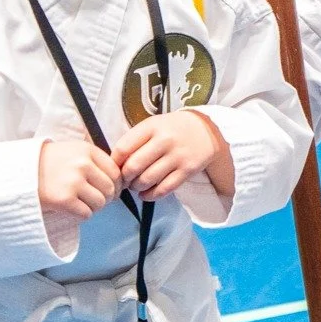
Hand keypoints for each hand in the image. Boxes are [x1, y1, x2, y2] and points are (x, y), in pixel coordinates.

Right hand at [38, 139, 119, 220]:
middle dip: (105, 198)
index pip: (115, 172)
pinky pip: (86, 214)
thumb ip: (96, 162)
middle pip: (110, 189)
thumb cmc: (48, 163)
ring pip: (100, 203)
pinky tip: (72, 209)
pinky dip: (81, 215)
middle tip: (93, 199)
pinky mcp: (64, 200)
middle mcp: (82, 165)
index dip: (116, 185)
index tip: (110, 190)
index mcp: (87, 151)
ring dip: (93, 207)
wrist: (17, 171)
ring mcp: (73, 182)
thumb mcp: (74, 151)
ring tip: (80, 203)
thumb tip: (119, 184)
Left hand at [112, 112, 233, 200]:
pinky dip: (151, 195)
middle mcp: (164, 141)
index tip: (114, 168)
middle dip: (125, 178)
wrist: (206, 130)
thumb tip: (116, 165)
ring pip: (147, 180)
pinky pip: (164, 189)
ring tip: (136, 186)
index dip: (114, 162)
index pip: (123, 148)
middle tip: (124, 181)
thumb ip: (135, 141)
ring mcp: (177, 156)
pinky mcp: (187, 170)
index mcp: (151, 127)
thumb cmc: (172, 129)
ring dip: (136, 187)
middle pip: (134, 166)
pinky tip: (146, 194)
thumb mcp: (153, 126)